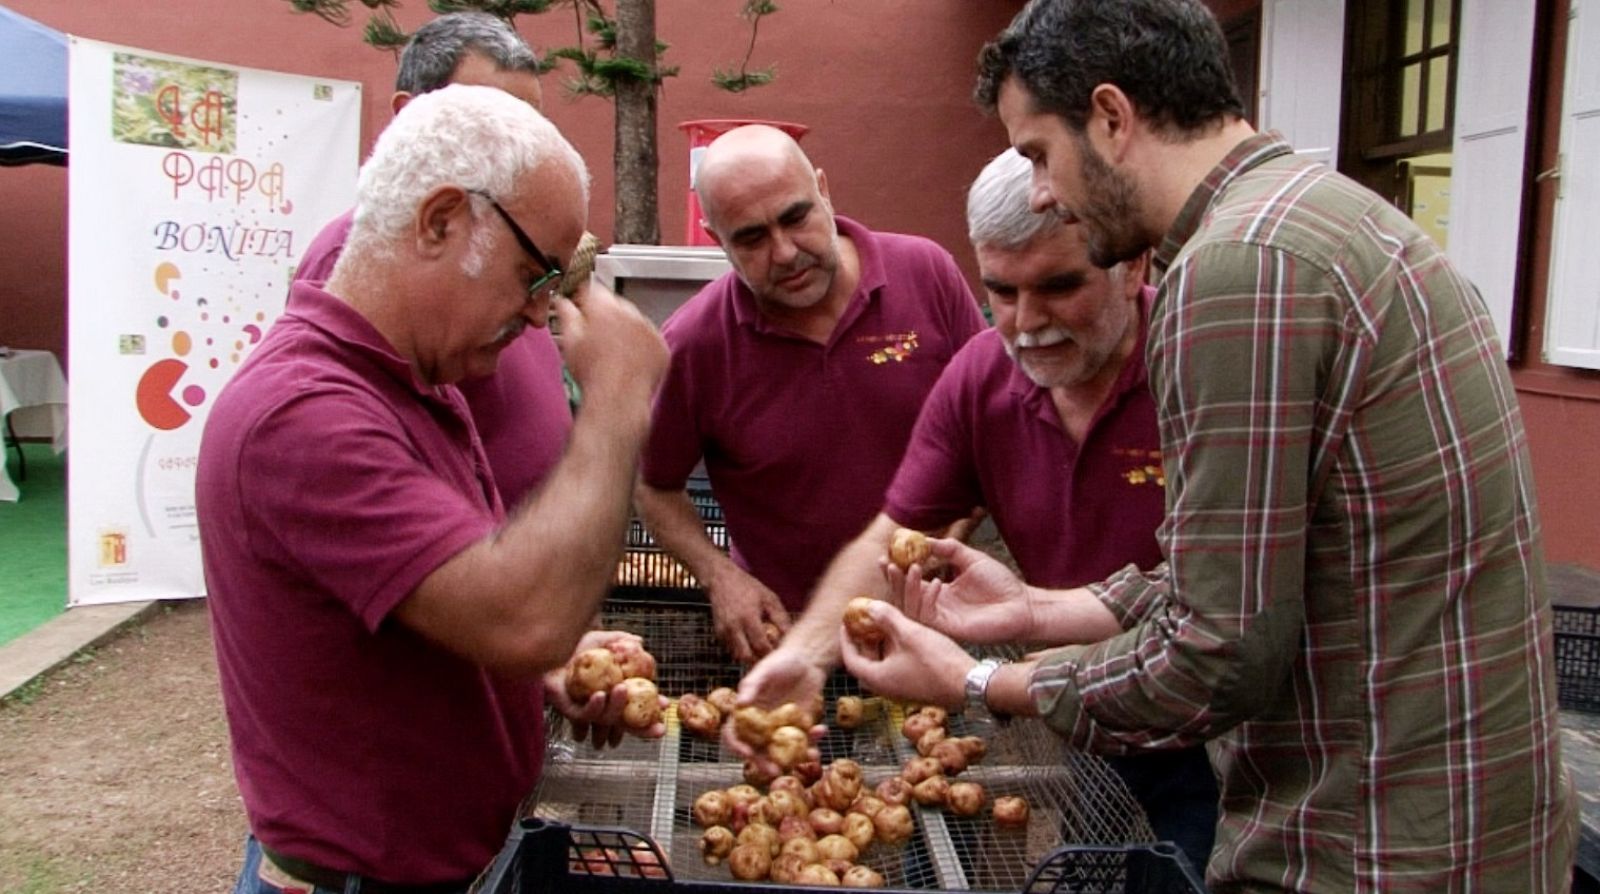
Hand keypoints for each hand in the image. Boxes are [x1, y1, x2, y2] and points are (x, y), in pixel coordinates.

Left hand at [544, 630, 666, 748]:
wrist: (546, 650)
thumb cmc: (571, 647)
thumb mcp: (599, 639)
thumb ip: (619, 639)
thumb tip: (639, 642)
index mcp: (614, 691)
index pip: (637, 705)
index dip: (652, 708)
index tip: (665, 706)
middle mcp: (603, 705)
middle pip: (627, 724)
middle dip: (644, 730)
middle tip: (659, 730)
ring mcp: (588, 709)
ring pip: (607, 718)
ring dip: (617, 707)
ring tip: (622, 689)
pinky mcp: (570, 711)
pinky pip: (585, 715)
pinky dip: (594, 707)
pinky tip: (600, 695)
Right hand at [553, 282, 667, 408]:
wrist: (617, 399)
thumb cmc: (592, 373)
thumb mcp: (570, 341)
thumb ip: (566, 314)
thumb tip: (562, 301)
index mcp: (606, 308)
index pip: (594, 290)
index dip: (585, 298)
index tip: (581, 307)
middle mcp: (631, 313)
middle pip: (616, 304)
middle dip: (607, 314)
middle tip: (597, 334)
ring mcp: (649, 329)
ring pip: (635, 320)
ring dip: (626, 328)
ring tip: (614, 351)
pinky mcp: (661, 346)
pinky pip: (650, 338)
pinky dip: (641, 344)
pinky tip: (630, 359)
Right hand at [706, 565, 791, 663]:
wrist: (721, 580)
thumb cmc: (748, 587)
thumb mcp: (769, 599)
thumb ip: (780, 618)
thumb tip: (789, 636)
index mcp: (748, 617)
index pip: (761, 646)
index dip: (771, 653)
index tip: (779, 653)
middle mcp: (733, 627)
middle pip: (747, 656)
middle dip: (759, 660)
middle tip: (770, 656)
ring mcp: (723, 631)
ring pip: (738, 656)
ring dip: (750, 656)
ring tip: (761, 648)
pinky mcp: (718, 633)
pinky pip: (731, 649)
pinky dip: (742, 649)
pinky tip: (750, 641)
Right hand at [721, 644, 828, 770]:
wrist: (808, 658)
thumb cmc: (781, 660)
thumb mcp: (765, 670)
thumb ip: (751, 685)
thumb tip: (739, 705)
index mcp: (747, 711)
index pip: (734, 733)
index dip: (737, 745)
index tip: (748, 753)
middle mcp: (761, 723)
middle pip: (757, 749)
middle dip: (764, 762)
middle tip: (774, 770)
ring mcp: (780, 727)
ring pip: (782, 751)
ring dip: (794, 757)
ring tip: (808, 755)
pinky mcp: (799, 727)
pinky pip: (803, 741)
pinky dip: (812, 741)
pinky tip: (821, 732)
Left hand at [838, 600, 972, 710]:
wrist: (970, 684)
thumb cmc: (937, 661)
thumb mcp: (910, 633)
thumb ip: (887, 618)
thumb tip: (869, 606)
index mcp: (878, 678)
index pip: (851, 659)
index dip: (846, 640)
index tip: (845, 623)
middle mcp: (887, 688)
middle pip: (865, 663)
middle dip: (863, 642)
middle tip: (863, 623)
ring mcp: (902, 689)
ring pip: (882, 665)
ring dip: (880, 645)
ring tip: (883, 625)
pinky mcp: (916, 687)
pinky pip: (897, 668)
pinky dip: (895, 652)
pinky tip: (905, 636)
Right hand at [885, 536, 1034, 643]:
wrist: (1022, 603)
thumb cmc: (1001, 583)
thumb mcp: (971, 558)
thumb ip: (949, 549)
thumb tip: (926, 539)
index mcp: (938, 591)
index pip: (909, 581)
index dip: (896, 569)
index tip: (886, 553)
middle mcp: (936, 605)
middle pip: (903, 595)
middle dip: (893, 579)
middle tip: (888, 562)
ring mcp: (941, 618)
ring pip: (911, 606)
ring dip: (906, 588)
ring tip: (910, 567)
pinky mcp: (949, 628)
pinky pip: (928, 615)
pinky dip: (928, 598)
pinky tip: (936, 582)